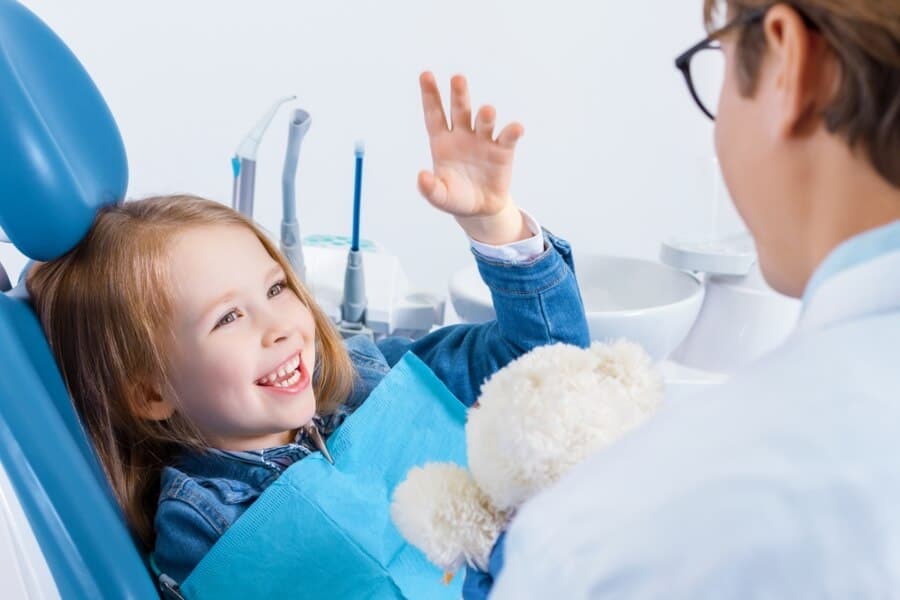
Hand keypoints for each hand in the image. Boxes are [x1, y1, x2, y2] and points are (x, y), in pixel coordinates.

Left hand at [418, 72, 528, 244]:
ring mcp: (483, 141)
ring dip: (486, 116)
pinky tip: (516, 128)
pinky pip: (508, 138)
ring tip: (487, 112)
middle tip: (458, 79)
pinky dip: (512, 131)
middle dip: (459, 94)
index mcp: (442, 141)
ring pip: (484, 121)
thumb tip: (421, 176)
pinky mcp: (503, 151)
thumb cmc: (456, 198)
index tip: (425, 75)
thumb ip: (429, 189)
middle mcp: (463, 135)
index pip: (434, 114)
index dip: (430, 95)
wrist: (480, 210)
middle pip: (460, 110)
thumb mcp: (440, 197)